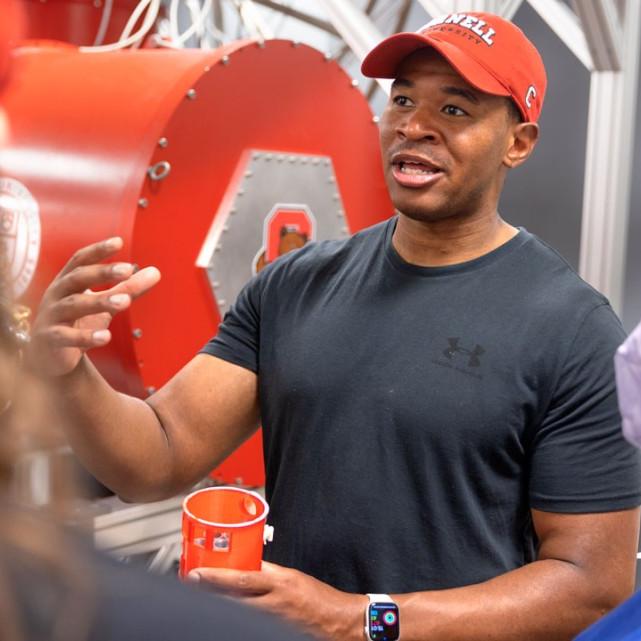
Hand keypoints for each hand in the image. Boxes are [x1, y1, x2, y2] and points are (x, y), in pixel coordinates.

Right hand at [28, 237, 160, 376]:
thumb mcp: (105, 304)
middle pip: (77, 278)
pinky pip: (67, 336)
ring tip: (126, 302)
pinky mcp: (50, 339)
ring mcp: (51, 316)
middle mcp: (57, 294)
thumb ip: (127, 288)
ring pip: (74, 305)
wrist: (48, 355)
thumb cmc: (79, 322)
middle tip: (128, 269)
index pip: (80, 260)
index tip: (119, 241)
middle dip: (102, 272)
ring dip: (100, 302)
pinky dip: (85, 336)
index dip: (98, 250)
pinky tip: (106, 337)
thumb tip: (155, 272)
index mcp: (68, 281)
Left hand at [189, 562, 365, 640]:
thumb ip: (269, 573)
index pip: (242, 577)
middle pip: (234, 598)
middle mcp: (275, 602)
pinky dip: (237, 619)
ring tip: (206, 601)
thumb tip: (247, 569)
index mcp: (281, 582)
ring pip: (239, 613)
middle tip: (192, 586)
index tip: (197, 573)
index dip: (216, 576)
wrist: (340, 620)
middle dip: (211, 593)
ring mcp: (274, 621)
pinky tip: (228, 617)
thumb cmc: (319, 598)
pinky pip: (249, 625)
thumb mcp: (293, 578)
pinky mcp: (275, 633)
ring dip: (221, 606)